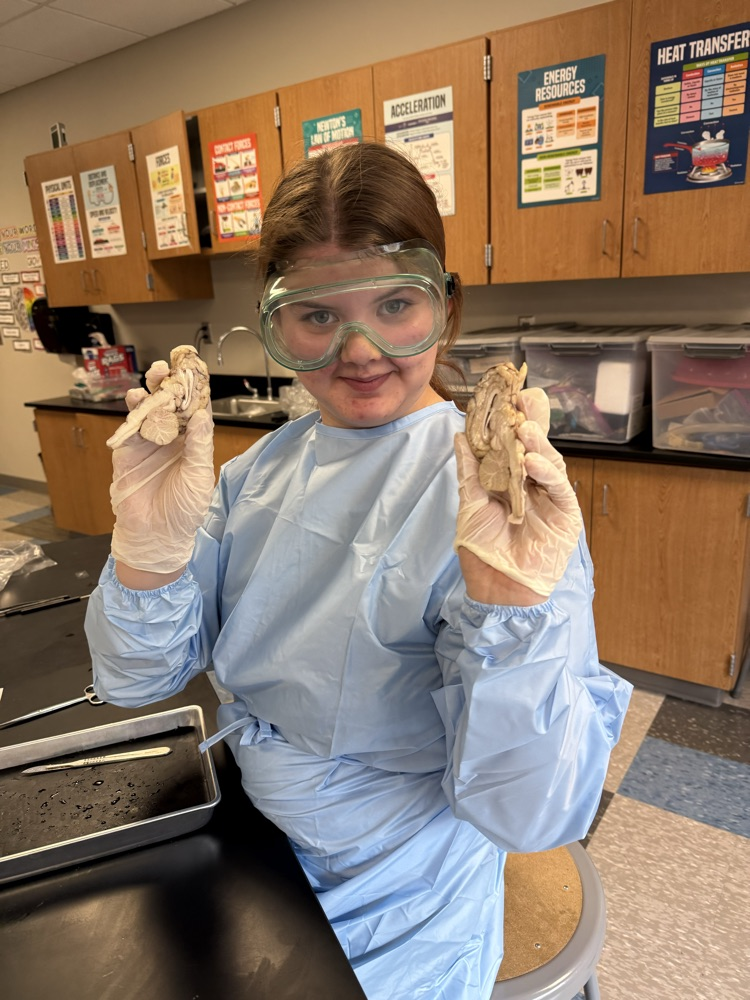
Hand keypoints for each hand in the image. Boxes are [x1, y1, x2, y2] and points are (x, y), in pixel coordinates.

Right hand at [109, 361, 214, 575]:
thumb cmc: (184, 511)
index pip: (194, 413)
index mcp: (193, 445)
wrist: (155, 536)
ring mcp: (149, 446)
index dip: (194, 392)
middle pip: (170, 406)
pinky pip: (130, 427)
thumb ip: (199, 445)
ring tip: (151, 377)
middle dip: (168, 386)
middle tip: (166, 367)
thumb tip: (202, 415)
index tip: (195, 370)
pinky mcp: (127, 453)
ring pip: (149, 412)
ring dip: (149, 393)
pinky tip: (135, 398)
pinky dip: (132, 412)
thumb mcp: (199, 476)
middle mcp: (171, 442)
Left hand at [454, 389, 581, 602]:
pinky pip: (559, 488)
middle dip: (531, 423)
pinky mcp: (565, 514)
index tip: (507, 397)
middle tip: (523, 401)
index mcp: (509, 481)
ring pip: (550, 463)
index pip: (513, 445)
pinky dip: (547, 472)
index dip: (511, 422)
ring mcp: (550, 499)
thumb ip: (469, 470)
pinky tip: (534, 462)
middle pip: (535, 448)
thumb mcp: (470, 503)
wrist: (497, 587)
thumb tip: (459, 435)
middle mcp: (532, 486)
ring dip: (538, 444)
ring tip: (525, 429)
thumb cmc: (482, 549)